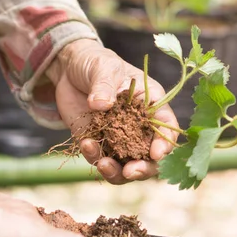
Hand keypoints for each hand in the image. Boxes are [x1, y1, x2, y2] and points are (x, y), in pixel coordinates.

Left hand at [46, 39, 178, 184]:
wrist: (70, 70)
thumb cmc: (97, 63)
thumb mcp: (104, 67)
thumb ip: (105, 84)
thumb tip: (101, 104)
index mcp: (151, 108)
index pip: (166, 129)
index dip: (165, 144)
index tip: (155, 154)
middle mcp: (140, 129)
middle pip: (150, 159)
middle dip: (143, 169)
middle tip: (130, 171)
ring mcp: (119, 140)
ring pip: (125, 167)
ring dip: (117, 172)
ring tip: (103, 164)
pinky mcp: (99, 145)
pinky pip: (100, 160)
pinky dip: (94, 158)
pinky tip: (86, 144)